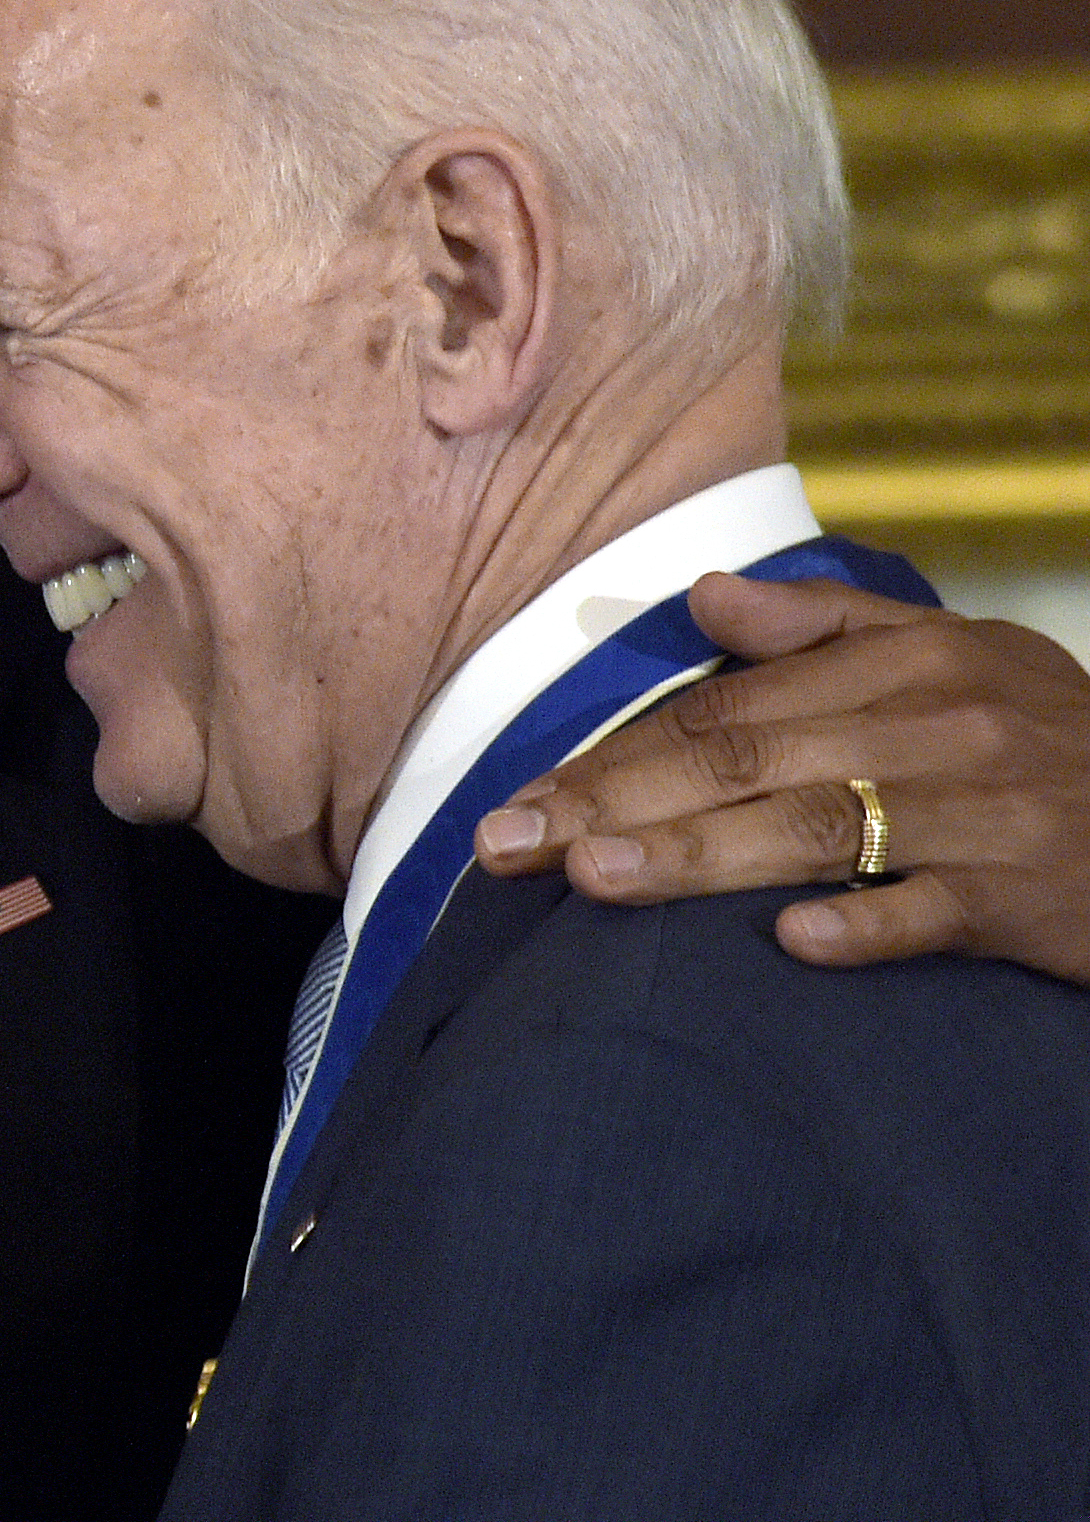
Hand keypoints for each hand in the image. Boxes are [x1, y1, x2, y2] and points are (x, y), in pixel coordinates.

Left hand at [473, 571, 1089, 984]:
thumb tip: (706, 598)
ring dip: (698, 856)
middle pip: (746, 760)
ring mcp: (997, 808)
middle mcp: (947, 720)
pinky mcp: (1043, 897)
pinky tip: (789, 944)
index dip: (611, 754)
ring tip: (592, 879)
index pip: (724, 708)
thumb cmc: (1049, 748)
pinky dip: (869, 923)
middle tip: (506, 846)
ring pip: (820, 827)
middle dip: (613, 804)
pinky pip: (942, 907)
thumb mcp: (954, 664)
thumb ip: (827, 631)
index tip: (516, 800)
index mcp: (912, 657)